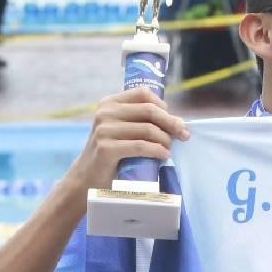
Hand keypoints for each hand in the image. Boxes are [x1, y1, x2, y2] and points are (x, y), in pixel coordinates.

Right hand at [61, 87, 188, 195]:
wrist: (87, 177)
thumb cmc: (110, 154)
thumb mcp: (120, 130)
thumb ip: (139, 120)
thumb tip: (176, 120)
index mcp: (109, 103)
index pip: (143, 94)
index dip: (162, 105)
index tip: (174, 120)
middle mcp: (105, 113)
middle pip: (149, 110)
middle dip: (171, 123)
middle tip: (183, 135)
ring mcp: (104, 130)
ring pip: (148, 129)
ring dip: (165, 140)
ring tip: (170, 149)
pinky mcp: (106, 148)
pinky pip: (141, 146)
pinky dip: (157, 151)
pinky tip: (164, 156)